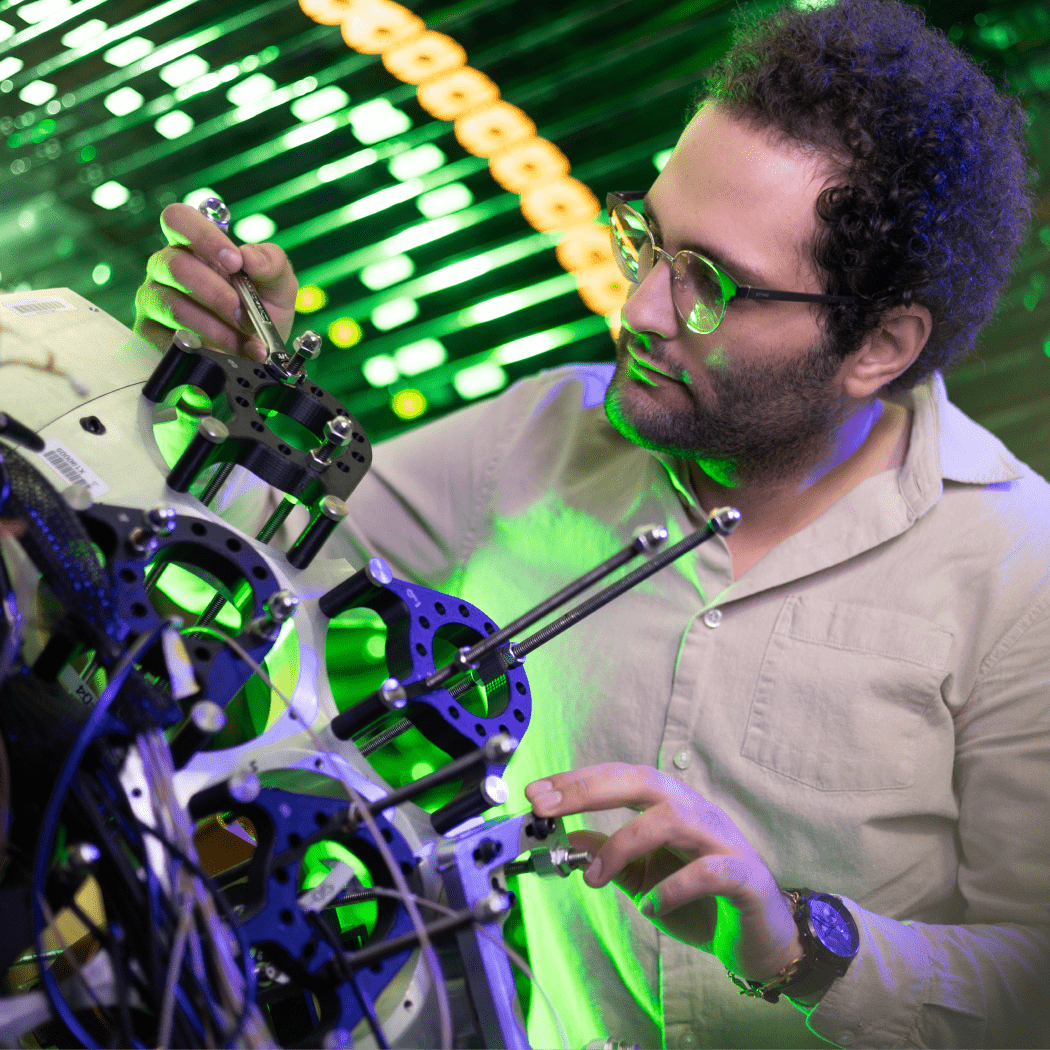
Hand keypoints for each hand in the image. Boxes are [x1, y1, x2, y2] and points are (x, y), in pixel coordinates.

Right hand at [134, 203, 298, 359]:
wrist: (258, 353)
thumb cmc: (262, 310)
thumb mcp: (278, 284)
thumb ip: (272, 263)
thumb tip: (250, 257)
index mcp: (193, 245)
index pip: (178, 219)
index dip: (203, 236)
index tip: (235, 263)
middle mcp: (166, 267)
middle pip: (176, 266)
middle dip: (218, 295)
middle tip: (246, 315)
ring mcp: (154, 299)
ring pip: (174, 306)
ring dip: (216, 327)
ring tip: (245, 341)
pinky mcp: (150, 332)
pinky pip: (169, 339)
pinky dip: (205, 349)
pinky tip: (229, 355)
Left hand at [524, 763, 802, 982]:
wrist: (760, 940)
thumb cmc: (702, 902)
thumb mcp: (644, 878)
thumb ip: (610, 856)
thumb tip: (568, 836)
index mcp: (670, 806)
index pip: (620, 778)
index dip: (578, 781)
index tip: (536, 792)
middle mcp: (696, 812)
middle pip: (643, 781)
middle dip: (590, 789)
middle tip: (547, 806)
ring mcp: (723, 839)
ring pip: (672, 818)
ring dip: (625, 844)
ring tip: (595, 877)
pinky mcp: (744, 876)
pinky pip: (709, 870)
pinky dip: (674, 887)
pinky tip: (651, 906)